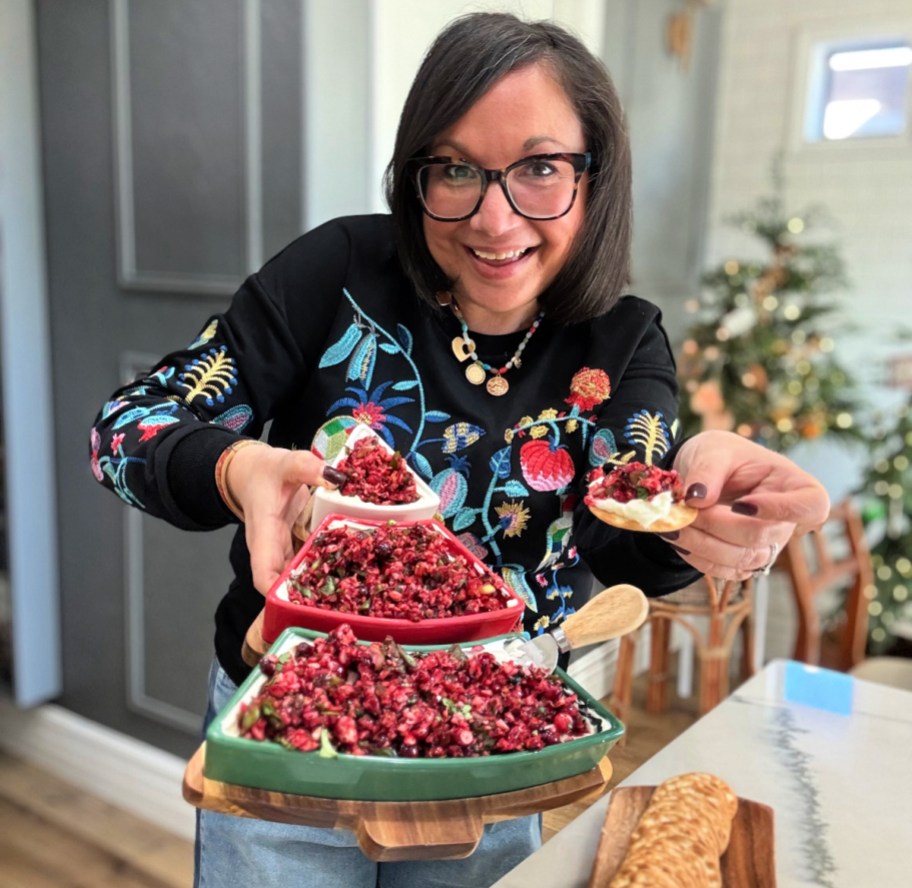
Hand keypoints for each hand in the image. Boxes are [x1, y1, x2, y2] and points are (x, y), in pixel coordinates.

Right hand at [225, 443, 343, 594]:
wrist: (255, 473)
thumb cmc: (266, 472)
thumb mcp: (286, 464)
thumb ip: (307, 467)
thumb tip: (335, 477)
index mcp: (264, 535)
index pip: (263, 574)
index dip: (278, 592)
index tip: (300, 604)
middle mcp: (272, 550)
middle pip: (284, 584)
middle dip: (308, 598)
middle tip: (341, 605)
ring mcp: (284, 551)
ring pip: (299, 577)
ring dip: (321, 587)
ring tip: (352, 596)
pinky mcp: (296, 547)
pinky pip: (310, 563)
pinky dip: (328, 568)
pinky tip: (353, 571)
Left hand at [669, 430, 829, 580]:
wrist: (702, 474)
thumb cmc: (720, 456)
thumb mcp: (713, 449)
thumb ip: (706, 470)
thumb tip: (697, 499)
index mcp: (795, 486)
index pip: (812, 507)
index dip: (781, 510)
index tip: (741, 503)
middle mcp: (786, 522)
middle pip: (762, 536)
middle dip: (717, 525)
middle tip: (684, 510)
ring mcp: (766, 546)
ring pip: (742, 559)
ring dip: (702, 544)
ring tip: (672, 524)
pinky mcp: (742, 562)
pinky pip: (724, 570)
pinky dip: (696, 556)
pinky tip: (677, 537)